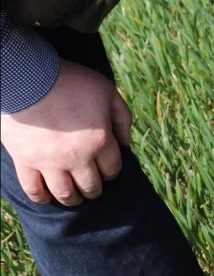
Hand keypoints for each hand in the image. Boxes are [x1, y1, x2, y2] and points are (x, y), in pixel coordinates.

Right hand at [0, 60, 131, 205]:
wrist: (26, 76)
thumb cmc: (70, 81)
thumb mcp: (107, 92)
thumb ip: (122, 118)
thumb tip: (125, 144)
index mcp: (100, 140)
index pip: (112, 169)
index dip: (112, 172)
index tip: (107, 170)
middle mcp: (77, 156)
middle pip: (91, 186)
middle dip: (95, 189)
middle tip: (93, 188)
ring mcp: (49, 161)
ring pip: (65, 193)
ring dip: (73, 199)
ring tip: (74, 197)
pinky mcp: (25, 161)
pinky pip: (33, 189)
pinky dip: (41, 197)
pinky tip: (47, 197)